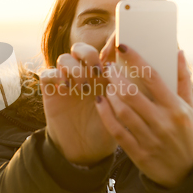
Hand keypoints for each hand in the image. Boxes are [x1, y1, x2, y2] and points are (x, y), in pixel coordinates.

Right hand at [40, 33, 116, 166]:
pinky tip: (66, 88)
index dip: (108, 43)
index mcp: (103, 77)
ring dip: (74, 68)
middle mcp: (84, 76)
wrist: (85, 152)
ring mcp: (66, 83)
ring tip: (83, 87)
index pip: (104, 52)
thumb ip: (127, 93)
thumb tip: (144, 76)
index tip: (116, 41)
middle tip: (98, 72)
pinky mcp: (51, 92)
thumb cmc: (106, 131)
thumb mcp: (121, 112)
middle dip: (89, 54)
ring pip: (64, 58)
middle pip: (81, 49)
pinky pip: (47, 74)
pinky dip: (55, 76)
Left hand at [94, 45, 192, 187]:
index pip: (153, 77)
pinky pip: (117, 131)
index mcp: (176, 109)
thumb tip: (178, 51)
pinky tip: (100, 102)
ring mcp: (150, 139)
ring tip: (107, 84)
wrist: (188, 173)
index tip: (123, 47)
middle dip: (117, 77)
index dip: (136, 59)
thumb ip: (183, 79)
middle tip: (109, 67)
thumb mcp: (190, 108)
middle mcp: (163, 123)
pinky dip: (105, 114)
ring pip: (123, 111)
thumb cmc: (188, 134)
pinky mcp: (138, 153)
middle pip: (132, 94)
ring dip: (111, 94)